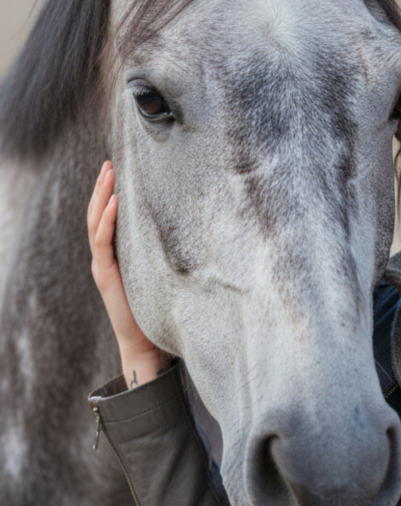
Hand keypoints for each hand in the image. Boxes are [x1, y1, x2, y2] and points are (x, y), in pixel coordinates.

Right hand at [88, 161, 170, 387]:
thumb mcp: (166, 273)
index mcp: (119, 255)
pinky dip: (108, 221)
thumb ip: (170, 254)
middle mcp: (107, 258)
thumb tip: (199, 231)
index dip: (111, 194)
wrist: (149, 343)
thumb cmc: (164, 309)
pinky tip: (116, 203)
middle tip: (109, 162)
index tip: (118, 169)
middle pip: (98, 215)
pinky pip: (103, 243)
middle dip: (103, 188)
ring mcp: (103, 266)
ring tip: (109, 174)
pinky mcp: (106, 276)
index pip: (109, 218)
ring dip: (102, 197)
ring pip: (95, 224)